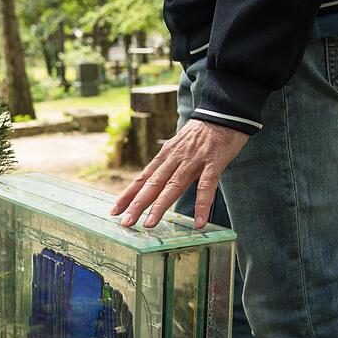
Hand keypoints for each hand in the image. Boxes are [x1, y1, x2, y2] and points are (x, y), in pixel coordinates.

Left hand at [111, 119, 248, 228]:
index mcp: (165, 156)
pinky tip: (198, 223)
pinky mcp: (213, 162)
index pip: (142, 178)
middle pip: (152, 184)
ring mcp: (193, 161)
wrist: (223, 113)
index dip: (128, 195)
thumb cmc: (200, 134)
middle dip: (137, 204)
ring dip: (160, 207)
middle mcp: (175, 159)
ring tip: (149, 224)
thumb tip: (154, 183)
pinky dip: (202, 206)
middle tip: (125, 222)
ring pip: (173, 186)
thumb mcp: (178, 147)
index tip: (114, 210)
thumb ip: (168, 164)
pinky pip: (206, 187)